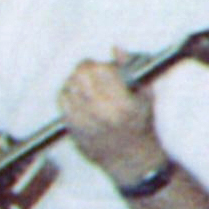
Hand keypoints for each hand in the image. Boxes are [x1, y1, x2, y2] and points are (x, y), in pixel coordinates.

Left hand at [58, 49, 165, 185]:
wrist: (130, 160)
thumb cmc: (141, 126)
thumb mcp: (146, 96)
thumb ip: (133, 70)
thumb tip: (116, 47)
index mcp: (123, 104)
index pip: (101, 70)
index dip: (99, 65)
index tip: (103, 67)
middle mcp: (102, 113)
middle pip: (81, 76)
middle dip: (85, 69)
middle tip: (90, 71)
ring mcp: (85, 122)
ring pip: (69, 86)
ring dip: (75, 81)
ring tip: (84, 84)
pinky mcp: (73, 129)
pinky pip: (61, 102)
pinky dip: (66, 94)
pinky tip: (75, 95)